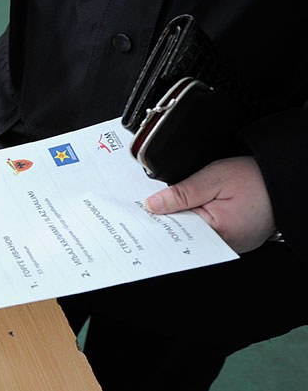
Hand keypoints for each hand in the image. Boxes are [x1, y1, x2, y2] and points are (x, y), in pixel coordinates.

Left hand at [146, 156, 274, 252]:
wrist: (284, 180)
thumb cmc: (256, 179)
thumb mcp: (215, 178)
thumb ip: (182, 192)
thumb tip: (153, 204)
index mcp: (216, 232)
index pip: (173, 231)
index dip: (155, 219)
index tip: (138, 211)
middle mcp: (222, 244)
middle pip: (180, 235)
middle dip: (164, 220)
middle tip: (148, 206)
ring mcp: (228, 244)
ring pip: (191, 234)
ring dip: (178, 221)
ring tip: (165, 207)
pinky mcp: (231, 239)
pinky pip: (204, 232)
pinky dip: (192, 222)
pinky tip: (184, 211)